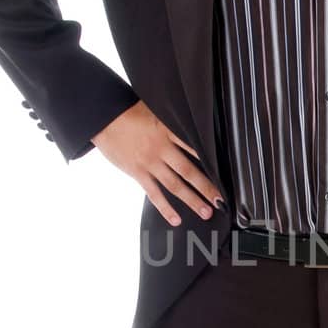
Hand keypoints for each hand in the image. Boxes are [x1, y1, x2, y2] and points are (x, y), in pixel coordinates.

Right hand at [90, 101, 226, 224]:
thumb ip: (172, 120)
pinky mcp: (137, 172)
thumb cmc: (128, 111)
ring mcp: (150, 162)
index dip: (211, 161)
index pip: (195, 148)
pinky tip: (176, 219)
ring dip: (192, 200)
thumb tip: (189, 122)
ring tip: (205, 212)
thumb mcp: (155, 109)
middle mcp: (161, 149)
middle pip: (189, 171)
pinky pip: (154, 193)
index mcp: (168, 131)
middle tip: (220, 200)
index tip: (224, 173)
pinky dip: (165, 208)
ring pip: (175, 185)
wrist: (103, 117)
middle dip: (206, 187)